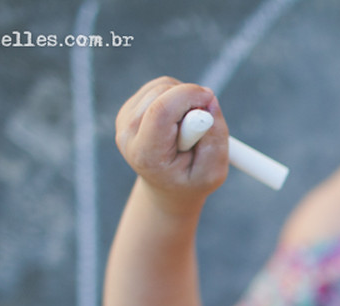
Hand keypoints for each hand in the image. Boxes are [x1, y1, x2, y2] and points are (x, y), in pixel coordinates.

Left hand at [114, 77, 228, 208]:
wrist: (166, 186)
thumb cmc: (190, 180)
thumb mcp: (212, 172)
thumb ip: (214, 140)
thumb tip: (210, 100)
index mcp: (147, 155)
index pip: (161, 111)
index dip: (188, 97)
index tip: (210, 99)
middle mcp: (129, 134)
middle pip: (161, 94)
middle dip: (190, 99)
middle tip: (202, 123)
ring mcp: (125, 119)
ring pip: (162, 86)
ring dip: (184, 98)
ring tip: (190, 126)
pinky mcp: (130, 108)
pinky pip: (159, 86)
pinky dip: (177, 96)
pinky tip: (180, 119)